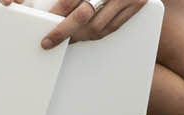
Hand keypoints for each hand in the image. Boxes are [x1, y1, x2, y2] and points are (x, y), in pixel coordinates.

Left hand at [12, 0, 146, 47]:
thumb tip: (56, 10)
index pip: (70, 2)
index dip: (56, 16)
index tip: (45, 26)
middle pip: (84, 17)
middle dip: (64, 32)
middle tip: (49, 42)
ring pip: (99, 27)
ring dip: (79, 36)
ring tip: (64, 39)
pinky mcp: (137, 5)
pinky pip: (112, 27)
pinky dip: (96, 33)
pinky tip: (83, 35)